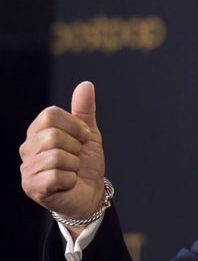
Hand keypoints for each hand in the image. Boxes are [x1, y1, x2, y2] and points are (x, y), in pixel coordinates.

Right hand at [19, 81, 105, 222]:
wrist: (90, 193)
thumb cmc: (86, 164)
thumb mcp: (88, 134)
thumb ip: (85, 110)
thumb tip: (86, 85)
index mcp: (38, 131)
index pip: (50, 114)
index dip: (75, 125)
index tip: (84, 137)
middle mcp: (27, 148)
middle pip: (53, 135)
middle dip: (76, 147)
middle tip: (77, 158)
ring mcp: (27, 169)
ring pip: (56, 156)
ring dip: (74, 165)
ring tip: (72, 171)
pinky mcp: (32, 187)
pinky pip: (56, 176)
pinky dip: (71, 179)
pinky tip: (68, 183)